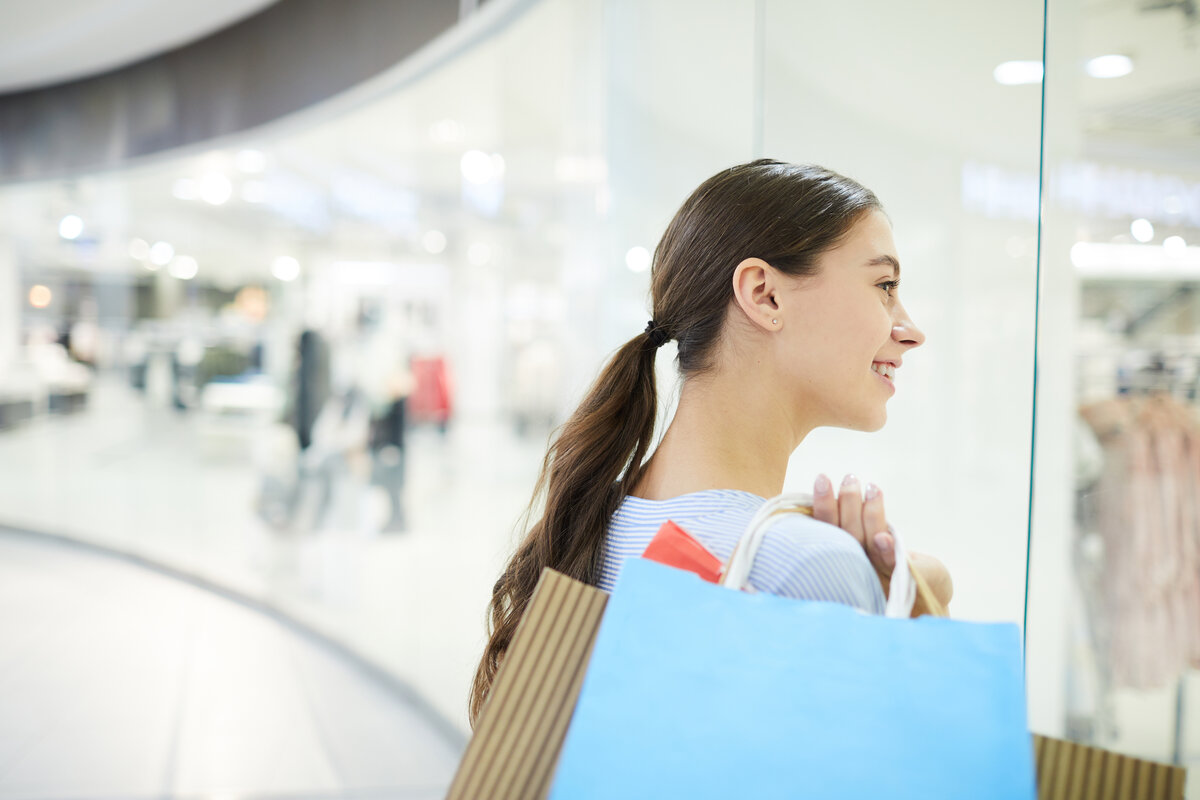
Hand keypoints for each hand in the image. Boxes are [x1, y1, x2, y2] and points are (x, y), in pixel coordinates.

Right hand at [811, 474, 953, 611]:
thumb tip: (823, 485)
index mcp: (841, 553)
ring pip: (868, 542)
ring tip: (870, 487)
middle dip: (847, 504)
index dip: (822, 504)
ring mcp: (877, 572)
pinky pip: (892, 563)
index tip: (821, 478)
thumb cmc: (886, 560)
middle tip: (849, 478)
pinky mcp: (903, 578)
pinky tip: (883, 537)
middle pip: (846, 533)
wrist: (923, 593)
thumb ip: (848, 517)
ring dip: (869, 515)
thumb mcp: (865, 536)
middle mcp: (854, 564)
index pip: (827, 527)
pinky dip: (885, 551)